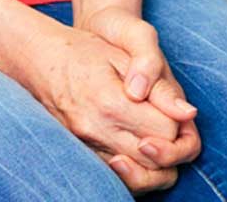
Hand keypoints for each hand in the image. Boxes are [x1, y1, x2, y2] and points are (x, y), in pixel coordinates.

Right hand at [15, 19, 192, 190]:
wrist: (39, 59)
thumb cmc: (84, 50)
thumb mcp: (123, 53)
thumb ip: (157, 83)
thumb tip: (187, 114)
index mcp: (111, 102)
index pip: (165, 131)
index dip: (176, 120)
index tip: (170, 106)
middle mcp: (97, 130)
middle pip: (154, 159)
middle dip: (170, 144)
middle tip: (167, 122)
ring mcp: (85, 145)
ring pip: (135, 176)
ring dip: (155, 163)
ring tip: (157, 141)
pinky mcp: (79, 153)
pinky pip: (114, 177)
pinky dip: (133, 170)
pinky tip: (138, 153)